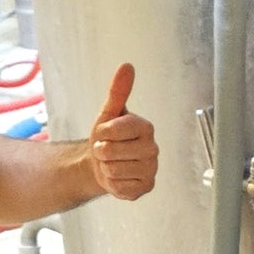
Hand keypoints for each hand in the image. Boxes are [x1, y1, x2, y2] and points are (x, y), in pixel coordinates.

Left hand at [87, 63, 158, 200]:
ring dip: (106, 168)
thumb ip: (118, 91)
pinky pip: (119, 186)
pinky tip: (118, 177)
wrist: (102, 164)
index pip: (115, 129)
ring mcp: (151, 169)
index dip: (101, 133)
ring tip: (112, 163)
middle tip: (106, 150)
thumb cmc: (107, 138)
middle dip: (101, 152)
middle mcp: (152, 148)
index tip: (103, 133)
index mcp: (145, 127)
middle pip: (111, 151)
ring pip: (113, 170)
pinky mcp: (145, 187)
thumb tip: (127, 67)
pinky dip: (112, 183)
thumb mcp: (108, 114)